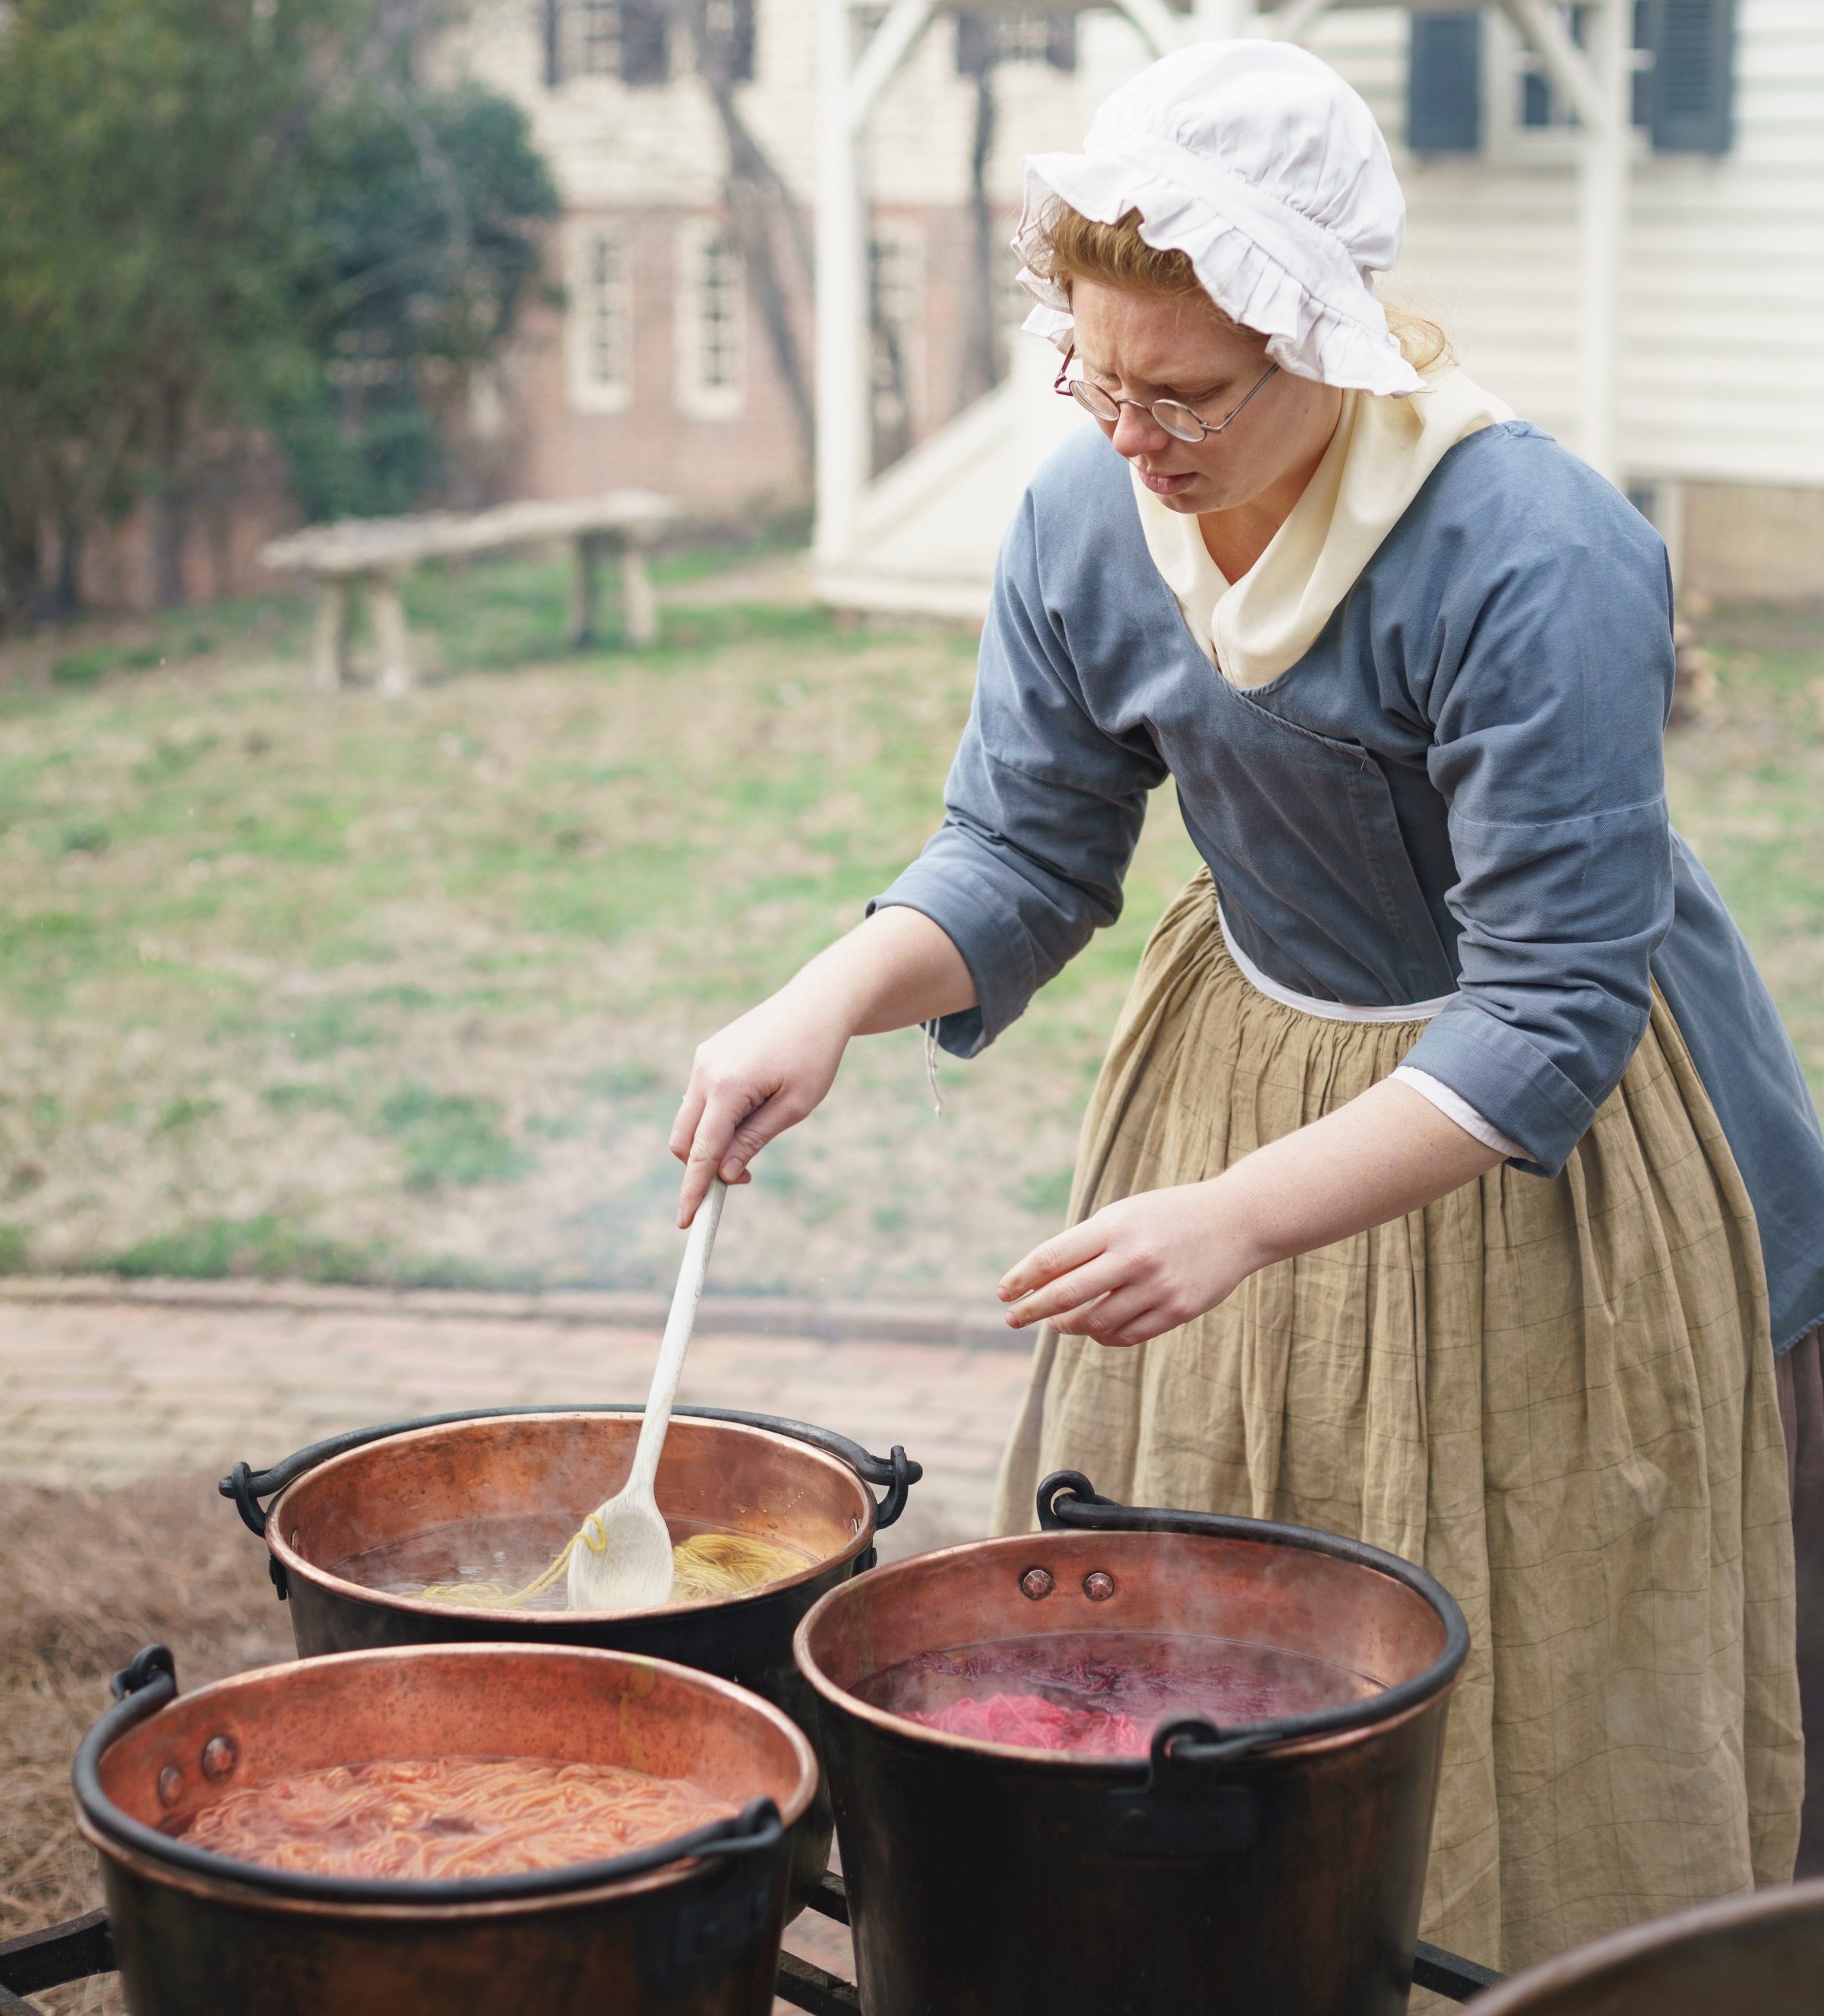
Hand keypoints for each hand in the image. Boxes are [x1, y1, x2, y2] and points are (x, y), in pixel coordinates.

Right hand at [670, 984, 849, 1225]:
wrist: (815, 1004)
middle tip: (744, 1176)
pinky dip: (715, 1119)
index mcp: (728, 1086)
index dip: (692, 1191)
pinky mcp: (706, 1055)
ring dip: (711, 1142)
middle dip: (701, 1168)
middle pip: (683, 1141)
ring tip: (760, 1128)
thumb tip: (724, 1174)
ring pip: (689, 1121)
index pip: (701, 1152)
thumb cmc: (814, 1055)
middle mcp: (705, 1072)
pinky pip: (699, 1100)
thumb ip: (755, 1140)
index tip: (685, 1223)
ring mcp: (702, 1060)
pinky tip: (752, 1107)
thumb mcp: (795, 1106)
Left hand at [997, 1179, 1266, 1348]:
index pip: (1052, 1259)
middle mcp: (1133, 1257)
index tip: (1002, 1293)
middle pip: (1065, 1294)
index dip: (1021, 1279)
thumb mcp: (1125, 1215)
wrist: (1237, 1220)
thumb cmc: (1169, 1215)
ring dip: (1067, 1325)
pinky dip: (1102, 1336)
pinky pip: (1126, 1334)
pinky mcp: (1177, 1310)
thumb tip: (1042, 1281)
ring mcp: (1156, 1287)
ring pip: (1093, 1321)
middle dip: (1031, 1310)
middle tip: (1010, 1319)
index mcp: (1114, 1227)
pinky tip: (1091, 1331)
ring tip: (1055, 1323)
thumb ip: (1087, 1244)